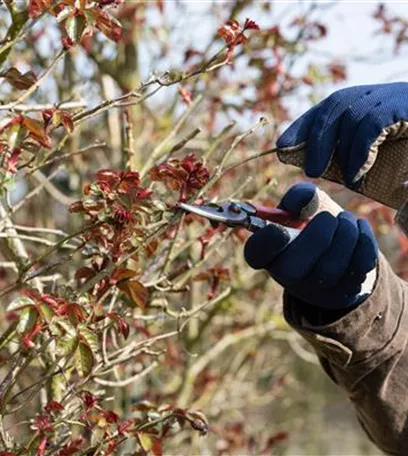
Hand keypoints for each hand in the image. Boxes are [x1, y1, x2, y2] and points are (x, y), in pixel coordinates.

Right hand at [244, 183, 377, 308]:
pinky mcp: (343, 292)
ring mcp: (315, 289)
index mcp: (267, 252)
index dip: (265, 243)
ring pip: (330, 268)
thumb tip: (302, 199)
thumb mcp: (302, 206)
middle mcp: (286, 276)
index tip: (279, 228)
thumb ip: (300, 196)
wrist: (337, 247)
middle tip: (328, 218)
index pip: (256, 254)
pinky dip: (363, 241)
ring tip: (345, 220)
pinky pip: (357, 269)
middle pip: (293, 269)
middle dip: (317, 237)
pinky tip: (358, 228)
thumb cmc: (311, 222)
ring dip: (344, 235)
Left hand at [277, 82, 407, 186]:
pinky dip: (360, 151)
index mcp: (357, 103)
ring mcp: (386, 97)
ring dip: (341, 151)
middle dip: (314, 140)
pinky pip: (370, 125)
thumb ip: (349, 157)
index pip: (321, 110)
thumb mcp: (372, 152)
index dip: (300, 126)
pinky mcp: (400, 104)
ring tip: (345, 177)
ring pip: (349, 116)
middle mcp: (368, 95)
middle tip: (309, 170)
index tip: (281, 147)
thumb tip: (318, 169)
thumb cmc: (404, 146)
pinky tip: (360, 172)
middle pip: (330, 110)